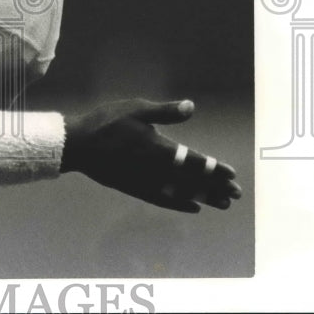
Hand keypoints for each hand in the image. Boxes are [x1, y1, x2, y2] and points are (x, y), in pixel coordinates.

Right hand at [61, 98, 241, 212]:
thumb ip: (165, 112)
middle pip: (191, 181)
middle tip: (235, 194)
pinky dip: (179, 205)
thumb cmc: (106, 122)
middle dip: (215, 187)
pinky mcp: (135, 189)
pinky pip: (163, 200)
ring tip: (222, 203)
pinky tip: (193, 207)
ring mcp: (146, 181)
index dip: (213, 168)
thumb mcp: (135, 109)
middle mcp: (156, 168)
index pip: (192, 161)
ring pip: (181, 193)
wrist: (78, 144)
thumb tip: (191, 106)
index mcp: (158, 147)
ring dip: (203, 198)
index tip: (231, 174)